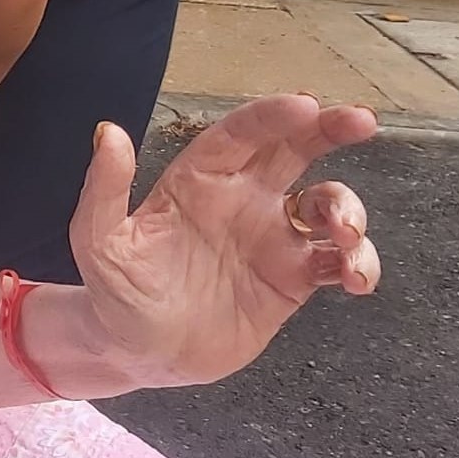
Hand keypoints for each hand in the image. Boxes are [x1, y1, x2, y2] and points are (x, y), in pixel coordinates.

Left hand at [73, 94, 381, 388]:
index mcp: (198, 180)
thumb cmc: (115, 291)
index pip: (239, 135)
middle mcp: (241, 199)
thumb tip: (109, 132)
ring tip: (343, 235)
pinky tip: (355, 278)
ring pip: (326, 205)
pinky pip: (337, 261)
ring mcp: (271, 238)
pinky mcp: (292, 281)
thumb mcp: (98, 240)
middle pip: (294, 150)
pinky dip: (359, 262)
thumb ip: (104, 188)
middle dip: (329, 130)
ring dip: (348, 209)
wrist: (139, 353)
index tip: (306, 104)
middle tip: (360, 120)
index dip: (272, 116)